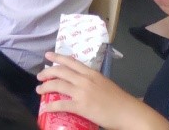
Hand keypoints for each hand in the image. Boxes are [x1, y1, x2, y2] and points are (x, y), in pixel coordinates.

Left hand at [37, 53, 168, 129]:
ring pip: (57, 85)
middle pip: (60, 71)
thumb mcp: (105, 83)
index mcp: (91, 73)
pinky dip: (50, 106)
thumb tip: (81, 84)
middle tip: (39, 76)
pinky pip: (60, 104)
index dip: (57, 57)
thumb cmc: (121, 101)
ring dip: (45, 87)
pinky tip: (45, 108)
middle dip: (47, 73)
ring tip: (39, 90)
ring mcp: (82, 92)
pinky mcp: (81, 106)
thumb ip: (92, 81)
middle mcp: (84, 80)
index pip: (70, 61)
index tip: (47, 55)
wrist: (129, 113)